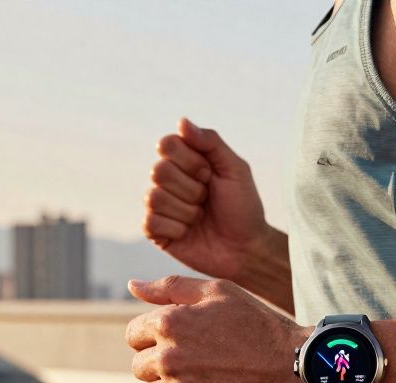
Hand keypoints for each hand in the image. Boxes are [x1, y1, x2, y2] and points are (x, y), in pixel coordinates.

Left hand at [125, 276, 317, 382]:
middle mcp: (169, 358)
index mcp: (169, 323)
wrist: (300, 369)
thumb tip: (132, 285)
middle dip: (163, 365)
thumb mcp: (220, 292)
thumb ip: (171, 287)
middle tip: (201, 364)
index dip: (157, 337)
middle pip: (140, 367)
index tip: (185, 342)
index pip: (134, 335)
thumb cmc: (260, 326)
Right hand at [142, 119, 276, 282]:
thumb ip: (211, 142)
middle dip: (192, 189)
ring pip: (154, 197)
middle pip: (158, 171)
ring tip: (201, 217)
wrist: (246, 248)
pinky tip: (188, 232)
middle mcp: (168, 180)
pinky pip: (150, 222)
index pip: (167, 145)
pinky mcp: (155, 231)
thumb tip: (182, 121)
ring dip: (186, 211)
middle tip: (207, 199)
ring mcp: (160, 205)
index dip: (190, 161)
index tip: (210, 175)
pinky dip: (176, 228)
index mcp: (185, 160)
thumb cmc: (243, 208)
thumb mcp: (235, 169)